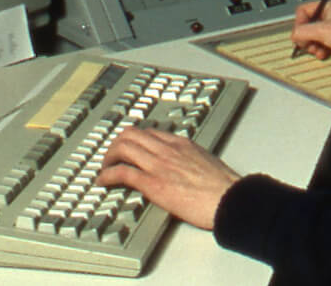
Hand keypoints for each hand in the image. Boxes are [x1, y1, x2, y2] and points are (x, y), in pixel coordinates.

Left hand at [95, 127, 239, 230]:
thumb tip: (185, 167)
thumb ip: (190, 160)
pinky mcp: (153, 183)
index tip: (127, 146)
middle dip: (116, 144)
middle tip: (110, 156)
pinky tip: (102, 181)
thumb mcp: (206, 162)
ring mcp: (159, 165)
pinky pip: (123, 172)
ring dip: (108, 157)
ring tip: (104, 167)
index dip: (133, 138)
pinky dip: (107, 175)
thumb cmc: (222, 186)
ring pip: (123, 148)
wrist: (227, 198)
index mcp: (181, 143)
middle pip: (131, 134)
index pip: (149, 132)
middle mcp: (167, 149)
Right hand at [291, 0, 330, 64]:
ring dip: (312, 46)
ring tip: (317, 49)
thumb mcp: (323, 30)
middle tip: (307, 43)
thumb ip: (304, 31)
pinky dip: (320, 51)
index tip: (300, 33)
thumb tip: (294, 35)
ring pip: (313, 37)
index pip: (304, 11)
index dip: (300, 22)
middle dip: (306, 37)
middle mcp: (329, 17)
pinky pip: (321, 46)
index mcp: (327, 7)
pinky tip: (323, 54)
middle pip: (307, 26)